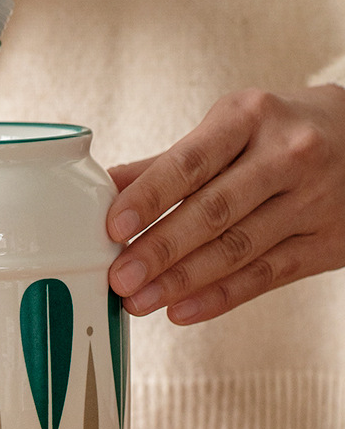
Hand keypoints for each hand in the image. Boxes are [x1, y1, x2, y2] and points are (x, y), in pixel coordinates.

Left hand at [106, 84, 344, 323]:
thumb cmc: (280, 132)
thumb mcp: (229, 127)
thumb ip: (167, 161)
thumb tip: (105, 186)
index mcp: (250, 118)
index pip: (189, 163)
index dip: (149, 198)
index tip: (113, 228)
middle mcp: (287, 156)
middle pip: (214, 211)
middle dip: (161, 249)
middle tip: (120, 278)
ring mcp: (313, 201)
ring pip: (238, 249)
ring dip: (182, 281)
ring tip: (138, 301)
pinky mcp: (329, 243)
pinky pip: (267, 276)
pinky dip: (220, 298)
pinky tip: (181, 311)